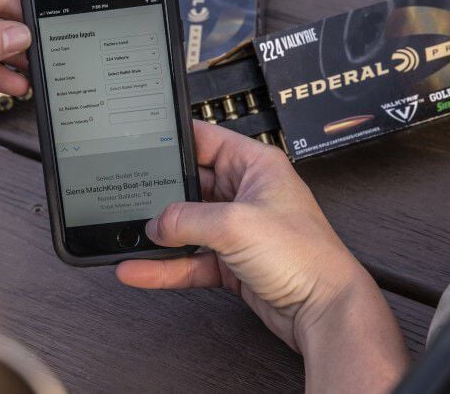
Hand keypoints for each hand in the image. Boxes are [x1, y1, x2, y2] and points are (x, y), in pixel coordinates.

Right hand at [117, 122, 408, 391]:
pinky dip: (165, 266)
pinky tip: (140, 269)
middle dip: (159, 194)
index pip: (206, 140)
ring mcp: (239, 229)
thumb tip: (155, 224)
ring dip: (159, 235)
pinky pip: (190, 260)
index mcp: (255, 165)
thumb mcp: (236, 224)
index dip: (174, 140)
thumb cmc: (304, 256)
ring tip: (125, 236)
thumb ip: (187, 219)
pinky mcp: (232, 262)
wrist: (324, 309)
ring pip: (187, 227)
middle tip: (126, 195)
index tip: (142, 141)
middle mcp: (246, 193)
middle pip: (191, 185)